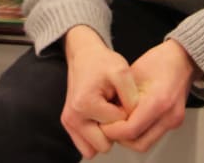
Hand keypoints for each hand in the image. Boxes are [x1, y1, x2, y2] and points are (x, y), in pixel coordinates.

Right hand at [61, 26, 138, 158]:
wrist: (84, 55)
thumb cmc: (102, 62)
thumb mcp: (122, 71)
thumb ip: (131, 97)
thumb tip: (133, 121)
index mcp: (85, 104)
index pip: (117, 125)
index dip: (126, 112)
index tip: (122, 97)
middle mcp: (73, 117)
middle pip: (105, 145)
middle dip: (115, 128)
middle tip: (116, 107)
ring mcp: (69, 123)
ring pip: (96, 148)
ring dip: (106, 134)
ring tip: (109, 112)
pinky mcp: (69, 125)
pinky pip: (88, 146)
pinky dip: (97, 135)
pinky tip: (102, 117)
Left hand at [100, 39, 196, 152]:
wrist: (182, 60)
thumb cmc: (160, 61)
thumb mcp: (132, 74)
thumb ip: (119, 98)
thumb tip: (104, 115)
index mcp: (158, 101)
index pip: (131, 130)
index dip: (112, 131)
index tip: (102, 124)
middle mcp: (169, 115)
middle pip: (139, 144)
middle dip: (120, 138)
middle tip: (108, 126)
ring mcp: (173, 121)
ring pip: (146, 143)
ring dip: (129, 138)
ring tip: (119, 123)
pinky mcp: (174, 123)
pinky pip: (152, 136)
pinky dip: (139, 133)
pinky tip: (131, 120)